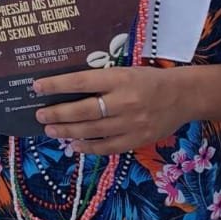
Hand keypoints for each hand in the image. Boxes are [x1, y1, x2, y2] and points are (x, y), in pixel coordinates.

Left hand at [34, 66, 190, 154]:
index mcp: (119, 78)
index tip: (37, 87)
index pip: (81, 81)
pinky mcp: (138, 140)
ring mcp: (132, 123)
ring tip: (50, 130)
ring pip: (92, 130)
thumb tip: (66, 88)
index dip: (57, 85)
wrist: (183, 96)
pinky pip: (108, 147)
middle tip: (40, 115)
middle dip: (58, 113)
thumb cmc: (147, 79)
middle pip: (84, 110)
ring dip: (68, 131)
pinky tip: (74, 145)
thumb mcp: (123, 71)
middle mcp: (124, 101)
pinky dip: (89, 147)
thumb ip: (99, 80)